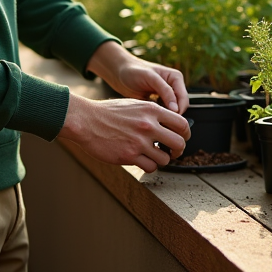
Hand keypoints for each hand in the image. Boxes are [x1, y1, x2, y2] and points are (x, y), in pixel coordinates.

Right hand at [58, 94, 190, 172]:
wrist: (87, 120)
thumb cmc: (108, 113)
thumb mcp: (135, 105)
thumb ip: (153, 114)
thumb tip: (170, 124)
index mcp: (152, 110)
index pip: (182, 123)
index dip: (185, 134)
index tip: (182, 138)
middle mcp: (148, 125)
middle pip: (179, 143)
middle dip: (178, 150)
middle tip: (172, 152)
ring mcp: (139, 141)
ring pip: (165, 158)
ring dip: (162, 160)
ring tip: (153, 156)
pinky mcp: (129, 155)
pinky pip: (151, 167)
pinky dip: (149, 166)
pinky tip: (142, 160)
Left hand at [87, 41, 188, 114]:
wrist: (119, 73)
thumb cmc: (133, 71)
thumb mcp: (150, 77)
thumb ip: (165, 90)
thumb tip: (175, 108)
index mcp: (176, 78)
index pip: (183, 99)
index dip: (178, 110)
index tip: (167, 118)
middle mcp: (173, 87)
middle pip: (180, 107)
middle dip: (172, 116)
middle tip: (159, 123)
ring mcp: (165, 96)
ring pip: (172, 112)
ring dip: (164, 117)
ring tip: (153, 120)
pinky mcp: (157, 103)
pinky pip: (162, 114)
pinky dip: (158, 117)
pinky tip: (149, 118)